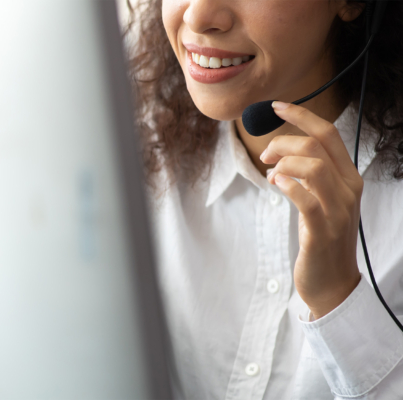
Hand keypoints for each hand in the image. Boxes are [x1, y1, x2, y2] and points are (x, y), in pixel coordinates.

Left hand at [261, 101, 361, 319]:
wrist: (332, 282)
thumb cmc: (321, 237)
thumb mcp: (321, 201)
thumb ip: (308, 177)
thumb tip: (279, 158)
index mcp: (349, 178)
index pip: (329, 134)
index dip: (301, 116)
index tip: (277, 107)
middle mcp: (348, 190)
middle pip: (316, 146)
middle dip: (283, 142)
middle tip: (265, 156)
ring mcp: (338, 211)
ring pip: (312, 167)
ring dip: (282, 164)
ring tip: (270, 175)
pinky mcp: (321, 231)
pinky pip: (304, 199)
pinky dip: (286, 186)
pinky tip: (275, 185)